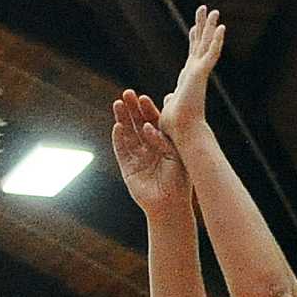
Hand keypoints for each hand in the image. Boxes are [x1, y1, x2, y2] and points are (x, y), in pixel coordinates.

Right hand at [110, 91, 188, 217]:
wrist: (171, 204)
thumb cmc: (180, 179)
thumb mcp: (176, 152)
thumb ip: (165, 135)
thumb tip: (158, 112)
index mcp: (163, 142)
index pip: (153, 121)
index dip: (147, 109)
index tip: (143, 97)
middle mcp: (149, 147)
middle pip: (138, 123)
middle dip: (132, 109)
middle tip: (127, 93)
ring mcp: (137, 156)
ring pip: (128, 133)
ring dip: (123, 119)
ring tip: (118, 104)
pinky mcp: (127, 168)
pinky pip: (121, 150)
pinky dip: (118, 138)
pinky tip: (117, 126)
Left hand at [160, 5, 225, 139]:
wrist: (182, 130)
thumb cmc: (176, 124)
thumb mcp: (170, 106)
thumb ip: (171, 98)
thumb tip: (169, 97)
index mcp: (188, 78)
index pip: (192, 54)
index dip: (193, 40)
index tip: (193, 29)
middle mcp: (195, 72)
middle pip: (199, 43)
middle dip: (201, 26)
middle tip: (203, 9)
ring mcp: (200, 72)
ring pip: (207, 44)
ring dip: (210, 27)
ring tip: (213, 10)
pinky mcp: (201, 73)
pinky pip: (211, 53)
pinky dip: (216, 40)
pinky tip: (221, 26)